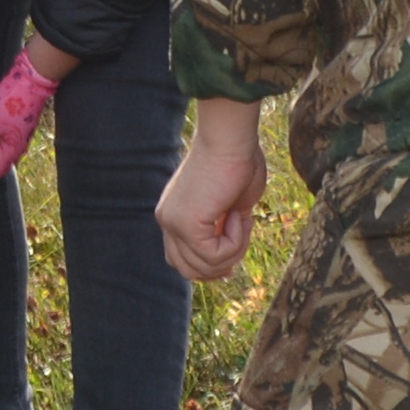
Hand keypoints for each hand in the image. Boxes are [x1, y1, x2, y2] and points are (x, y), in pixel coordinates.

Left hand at [158, 99, 267, 294]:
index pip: (181, 260)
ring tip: (241, 217)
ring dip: (234, 249)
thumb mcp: (230, 205)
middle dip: (222, 264)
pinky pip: (215, 255)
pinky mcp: (186, 225)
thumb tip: (227, 262)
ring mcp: (174, 224)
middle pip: (188, 270)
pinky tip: (238, 215)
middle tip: (242, 233)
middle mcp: (168, 221)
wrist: (231, 139)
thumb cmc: (237, 161)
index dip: (209, 267)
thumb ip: (223, 232)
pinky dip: (235, 242)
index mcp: (174, 215)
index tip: (233, 262)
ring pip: (205, 267)